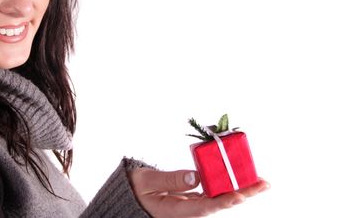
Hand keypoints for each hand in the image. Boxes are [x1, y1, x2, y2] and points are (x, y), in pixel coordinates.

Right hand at [128, 169, 268, 217]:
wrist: (126, 198)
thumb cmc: (134, 190)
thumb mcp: (147, 182)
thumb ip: (171, 180)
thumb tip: (196, 176)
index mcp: (175, 212)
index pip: (206, 206)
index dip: (226, 200)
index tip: (243, 193)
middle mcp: (187, 212)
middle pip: (219, 203)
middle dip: (242, 193)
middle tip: (263, 183)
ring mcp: (189, 207)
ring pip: (217, 199)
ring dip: (237, 189)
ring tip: (257, 180)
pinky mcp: (189, 201)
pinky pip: (210, 194)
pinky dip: (223, 185)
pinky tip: (234, 178)